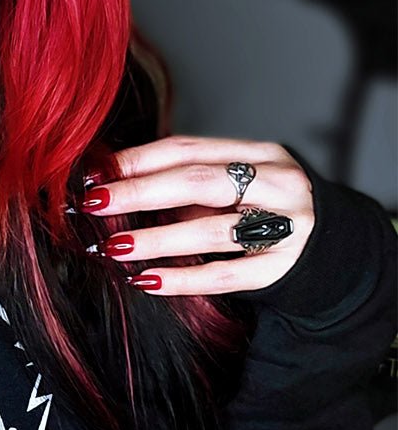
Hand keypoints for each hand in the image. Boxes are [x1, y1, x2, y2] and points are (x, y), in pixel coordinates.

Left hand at [77, 136, 313, 296]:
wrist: (334, 250)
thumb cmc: (268, 210)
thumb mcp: (240, 184)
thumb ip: (190, 182)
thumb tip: (115, 183)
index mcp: (262, 153)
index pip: (190, 149)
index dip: (139, 160)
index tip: (97, 174)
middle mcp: (278, 185)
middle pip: (199, 182)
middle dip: (141, 192)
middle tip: (96, 203)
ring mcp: (286, 227)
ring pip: (211, 231)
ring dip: (157, 239)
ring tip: (115, 247)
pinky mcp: (281, 269)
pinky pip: (224, 275)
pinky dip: (182, 279)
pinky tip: (147, 280)